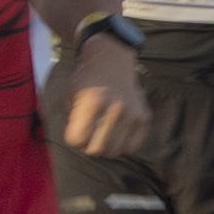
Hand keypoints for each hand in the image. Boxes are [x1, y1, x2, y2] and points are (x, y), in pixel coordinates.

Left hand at [47, 36, 150, 157]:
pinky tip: (116, 133)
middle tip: (88, 135)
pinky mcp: (144, 117)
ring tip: (101, 134)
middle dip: (87, 146)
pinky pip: (132, 146)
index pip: (77, 140)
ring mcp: (132, 114)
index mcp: (93, 103)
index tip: (75, 130)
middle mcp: (115, 109)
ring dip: (105, 147)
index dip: (73, 137)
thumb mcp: (69, 96)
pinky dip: (122, 145)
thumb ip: (69, 121)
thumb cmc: (87, 80)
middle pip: (97, 150)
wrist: (111, 61)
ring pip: (115, 151)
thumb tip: (77, 142)